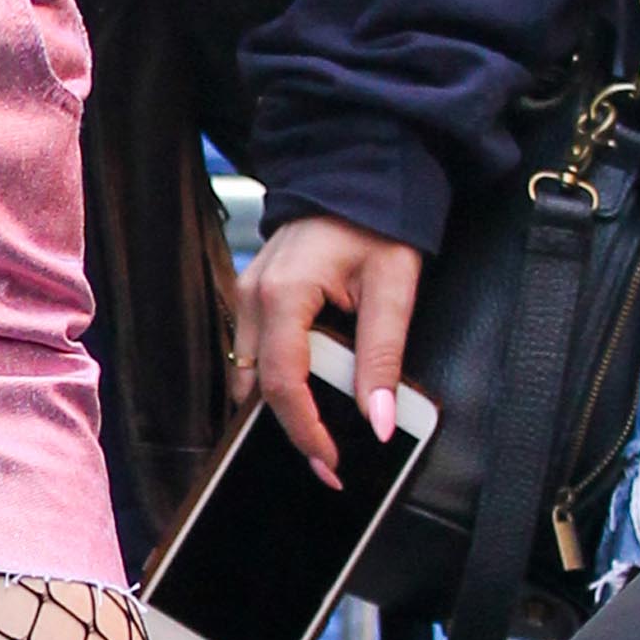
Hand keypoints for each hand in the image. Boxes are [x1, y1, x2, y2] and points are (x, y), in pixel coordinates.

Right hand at [231, 213, 423, 484]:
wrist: (354, 173)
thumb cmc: (375, 224)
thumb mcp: (392, 288)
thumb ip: (382, 357)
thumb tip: (381, 423)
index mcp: (284, 293)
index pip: (283, 383)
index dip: (305, 432)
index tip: (331, 465)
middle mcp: (254, 294)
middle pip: (258, 385)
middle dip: (289, 429)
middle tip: (328, 464)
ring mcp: (248, 291)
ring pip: (249, 370)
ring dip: (279, 406)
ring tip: (318, 436)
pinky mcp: (254, 292)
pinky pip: (255, 350)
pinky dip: (275, 380)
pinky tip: (307, 396)